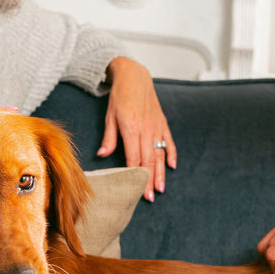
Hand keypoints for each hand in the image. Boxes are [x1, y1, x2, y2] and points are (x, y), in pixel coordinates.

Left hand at [100, 57, 175, 201]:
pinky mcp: (162, 122)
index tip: (138, 191)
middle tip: (150, 197)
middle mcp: (146, 129)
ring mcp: (156, 126)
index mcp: (131, 128)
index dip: (136, 176)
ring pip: (160, 154)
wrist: (134, 76)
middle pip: (149, 160)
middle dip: (150, 180)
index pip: (134, 158)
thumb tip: (102, 155)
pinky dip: (172, 154)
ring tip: (161, 188)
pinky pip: (169, 141)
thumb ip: (109, 138)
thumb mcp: (109, 116)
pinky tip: (172, 166)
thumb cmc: (119, 96)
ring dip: (161, 172)